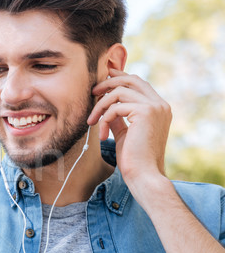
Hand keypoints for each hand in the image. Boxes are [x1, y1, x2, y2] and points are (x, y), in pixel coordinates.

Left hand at [87, 69, 171, 188]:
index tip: (102, 77)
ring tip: (91, 122)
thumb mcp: (125, 133)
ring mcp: (155, 107)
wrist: (143, 175)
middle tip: (92, 92)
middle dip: (108, 83)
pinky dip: (104, 120)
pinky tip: (102, 136)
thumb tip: (107, 105)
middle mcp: (160, 104)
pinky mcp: (146, 112)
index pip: (138, 83)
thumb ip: (119, 117)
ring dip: (100, 106)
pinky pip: (115, 108)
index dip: (120, 77)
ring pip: (119, 92)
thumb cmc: (134, 159)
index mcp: (159, 108)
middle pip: (131, 80)